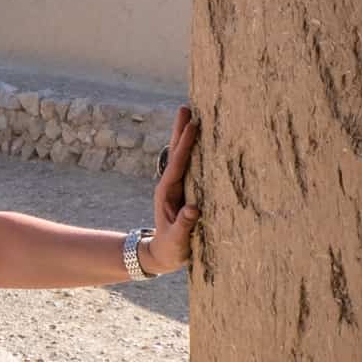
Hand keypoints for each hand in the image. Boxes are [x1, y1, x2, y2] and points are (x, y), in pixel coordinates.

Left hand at [143, 105, 198, 275]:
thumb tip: (193, 209)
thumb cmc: (171, 248)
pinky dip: (192, 149)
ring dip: (185, 135)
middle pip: (174, 152)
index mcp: (167, 192)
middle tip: (185, 107)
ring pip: (180, 155)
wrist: (162, 254)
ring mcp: (175, 185)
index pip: (177, 163)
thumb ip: (184, 226)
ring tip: (191, 114)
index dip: (186, 144)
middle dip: (180, 130)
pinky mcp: (183, 189)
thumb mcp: (178, 240)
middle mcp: (169, 184)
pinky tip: (199, 139)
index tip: (193, 125)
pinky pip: (188, 164)